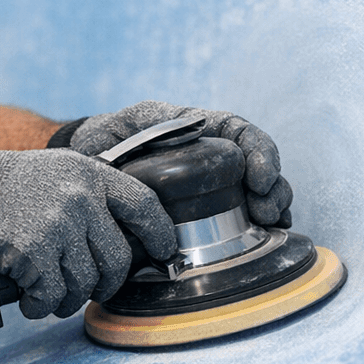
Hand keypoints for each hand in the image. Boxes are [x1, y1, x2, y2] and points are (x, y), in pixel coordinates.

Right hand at [0, 141, 176, 318]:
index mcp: (91, 174)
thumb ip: (91, 196)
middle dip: (106, 284)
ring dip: (68, 299)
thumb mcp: (57, 172)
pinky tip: (28, 299)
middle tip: (89, 290)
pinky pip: (52, 296)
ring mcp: (58, 225)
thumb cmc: (4, 185)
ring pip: (86, 283)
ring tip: (49, 295)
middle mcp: (81, 197)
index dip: (160, 234)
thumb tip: (127, 239)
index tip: (163, 253)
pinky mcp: (33, 252)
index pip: (144, 205)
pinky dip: (41, 306)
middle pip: (118, 258)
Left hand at [63, 101, 293, 227]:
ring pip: (256, 188)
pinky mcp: (205, 209)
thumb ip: (142, 130)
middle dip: (273, 185)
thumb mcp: (121, 127)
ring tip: (272, 224)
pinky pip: (239, 212)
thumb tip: (173, 137)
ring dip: (272, 204)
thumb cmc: (106, 138)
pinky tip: (267, 236)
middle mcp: (211, 153)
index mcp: (196, 127)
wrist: (90, 162)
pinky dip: (258, 223)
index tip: (260, 177)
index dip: (259, 151)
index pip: (239, 131)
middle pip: (257, 162)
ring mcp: (211, 181)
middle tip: (268, 210)